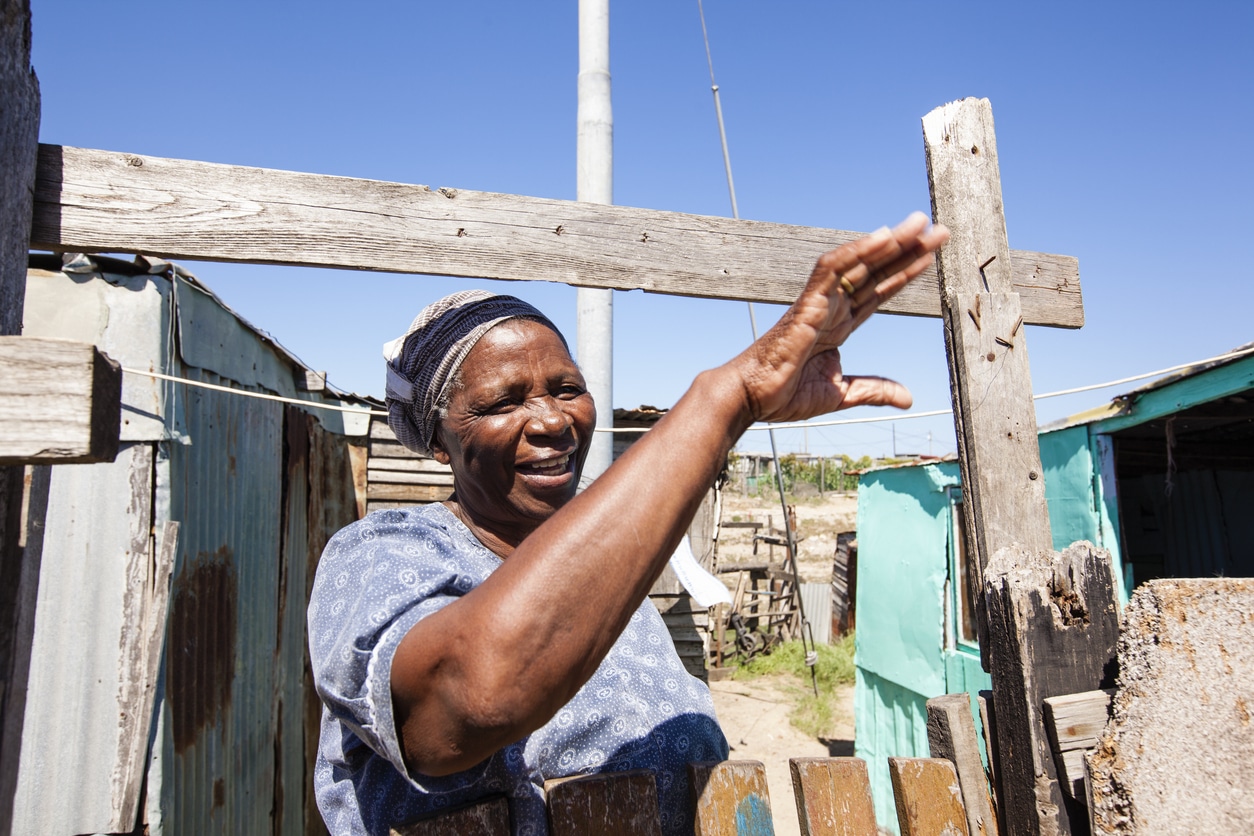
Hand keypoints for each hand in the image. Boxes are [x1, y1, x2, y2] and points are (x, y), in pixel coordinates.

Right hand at [733, 211, 948, 423]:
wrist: (752, 397)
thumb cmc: (784, 393)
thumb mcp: (841, 394)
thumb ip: (873, 390)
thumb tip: (907, 397)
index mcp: (840, 324)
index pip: (879, 291)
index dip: (906, 272)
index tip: (932, 254)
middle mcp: (833, 307)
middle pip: (877, 271)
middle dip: (908, 250)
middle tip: (940, 229)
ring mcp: (821, 302)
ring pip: (860, 263)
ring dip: (890, 243)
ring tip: (920, 223)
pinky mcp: (807, 303)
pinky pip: (832, 270)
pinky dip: (857, 251)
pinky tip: (883, 237)